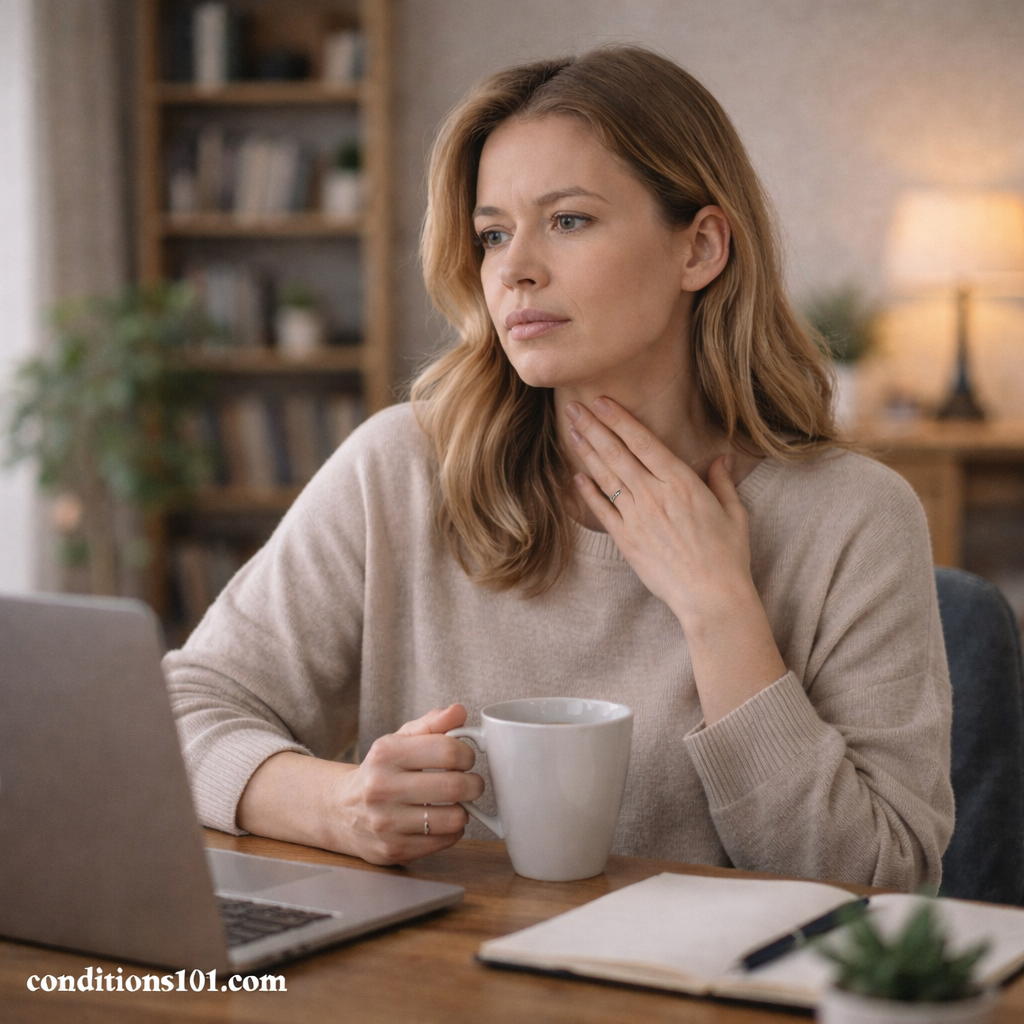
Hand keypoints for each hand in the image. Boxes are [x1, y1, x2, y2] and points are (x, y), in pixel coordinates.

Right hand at [327, 704, 484, 864]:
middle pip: (454, 786)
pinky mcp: (394, 849)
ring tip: (454, 803)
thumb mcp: (399, 740)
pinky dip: (452, 830)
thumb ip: (432, 724)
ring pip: (453, 818)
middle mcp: (382, 788)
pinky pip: (445, 841)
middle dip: (474, 784)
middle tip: (471, 783)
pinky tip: (441, 820)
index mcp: (386, 754)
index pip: (447, 751)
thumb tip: (459, 711)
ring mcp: (386, 822)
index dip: (467, 754)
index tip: (466, 758)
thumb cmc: (380, 771)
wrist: (341, 811)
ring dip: (464, 810)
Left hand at [565, 397, 785, 723]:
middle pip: (617, 453)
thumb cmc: (728, 556)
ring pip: (606, 476)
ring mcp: (637, 517)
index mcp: (682, 482)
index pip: (644, 441)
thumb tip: (723, 456)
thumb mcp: (734, 513)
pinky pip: (601, 510)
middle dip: (594, 427)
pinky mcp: (626, 540)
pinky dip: (587, 492)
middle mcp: (655, 495)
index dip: (621, 419)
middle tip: (574, 407)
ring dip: (586, 452)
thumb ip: (722, 481)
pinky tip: (575, 476)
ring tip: (571, 431)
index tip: (603, 401)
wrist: (711, 597)